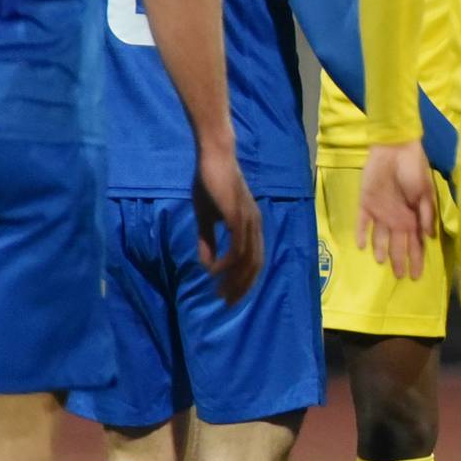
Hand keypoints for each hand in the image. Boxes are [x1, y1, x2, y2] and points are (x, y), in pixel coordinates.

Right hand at [192, 144, 264, 303]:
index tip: (229, 295)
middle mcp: (255, 225)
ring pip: (247, 259)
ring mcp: (248, 220)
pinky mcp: (238, 215)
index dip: (243, 280)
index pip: (253, 261)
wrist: (213, 158)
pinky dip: (226, 263)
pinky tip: (213, 271)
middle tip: (226, 303)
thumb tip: (207, 266)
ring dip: (233, 279)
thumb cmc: (209, 184)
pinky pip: (237, 246)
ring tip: (219, 292)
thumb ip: (207, 241)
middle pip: (254, 265)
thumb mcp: (206, 218)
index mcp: (251, 226)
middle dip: (241, 287)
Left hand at [357, 140, 436, 280]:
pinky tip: (361, 246)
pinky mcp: (366, 203)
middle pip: (398, 244)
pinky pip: (363, 222)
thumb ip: (427, 214)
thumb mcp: (426, 191)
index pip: (416, 243)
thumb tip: (429, 237)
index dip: (417, 259)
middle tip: (401, 276)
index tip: (417, 275)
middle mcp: (397, 218)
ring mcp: (381, 212)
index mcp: (413, 216)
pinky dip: (362, 234)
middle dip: (400, 261)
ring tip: (381, 262)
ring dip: (380, 250)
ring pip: (380, 237)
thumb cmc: (414, 168)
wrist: (395, 148)